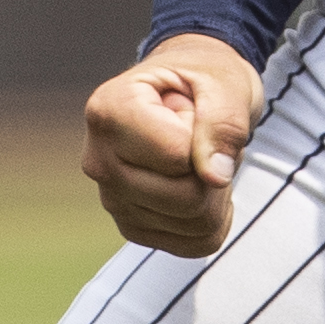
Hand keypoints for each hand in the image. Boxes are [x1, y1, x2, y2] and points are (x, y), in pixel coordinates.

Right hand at [83, 35, 261, 255]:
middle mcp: (99, 160)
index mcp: (109, 111)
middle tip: (204, 136)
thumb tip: (214, 177)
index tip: (192, 108)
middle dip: (214, 169)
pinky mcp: (132, 226)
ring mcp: (112, 199)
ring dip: (216, 192)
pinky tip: (198, 181)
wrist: (190, 91)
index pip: (177, 155)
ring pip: (193, 224)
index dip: (205, 136)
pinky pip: (193, 244)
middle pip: (186, 198)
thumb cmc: (204, 79)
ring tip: (199, 154)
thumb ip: (223, 123)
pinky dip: (212, 217)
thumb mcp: (225, 84)